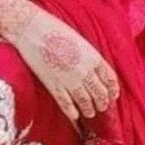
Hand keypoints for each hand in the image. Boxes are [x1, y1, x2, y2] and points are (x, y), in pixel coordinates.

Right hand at [13, 5, 119, 123]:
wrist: (31, 29)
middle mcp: (84, 71)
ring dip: (89, 109)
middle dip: (102, 102)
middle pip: (99, 92)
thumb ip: (88, 55)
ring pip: (84, 100)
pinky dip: (71, 111)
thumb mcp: (78, 39)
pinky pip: (66, 102)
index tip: (112, 95)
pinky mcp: (53, 85)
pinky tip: (74, 116)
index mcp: (93, 57)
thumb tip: (91, 68)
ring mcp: (69, 80)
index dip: (112, 89)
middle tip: (102, 107)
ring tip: (90, 113)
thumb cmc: (53, 28)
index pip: (109, 78)